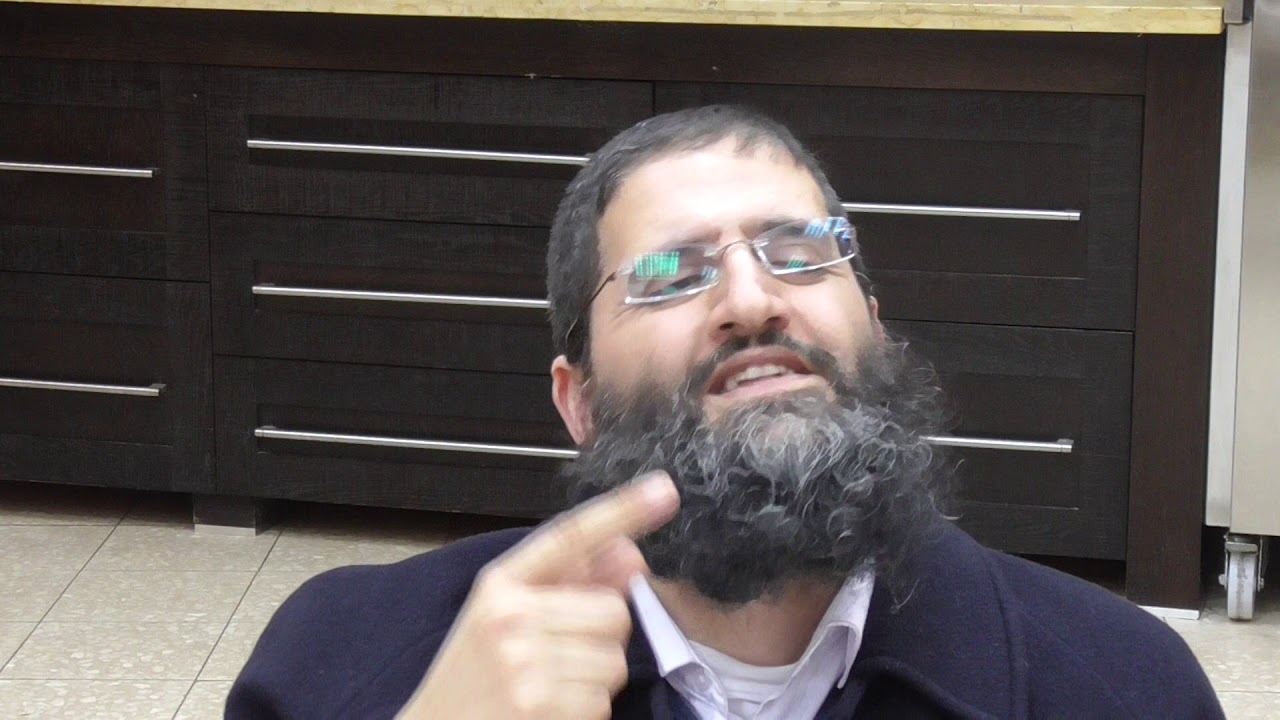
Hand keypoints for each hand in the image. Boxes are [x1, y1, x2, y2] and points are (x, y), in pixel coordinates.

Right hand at [397, 471, 680, 719]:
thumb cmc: (474, 676)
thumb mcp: (506, 616)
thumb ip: (568, 580)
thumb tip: (630, 553)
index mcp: (501, 584)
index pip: (571, 536)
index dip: (623, 511)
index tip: (663, 489)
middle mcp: (511, 617)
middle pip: (614, 610)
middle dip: (602, 636)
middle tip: (561, 656)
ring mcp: (525, 665)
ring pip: (615, 661)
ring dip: (595, 679)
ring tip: (550, 687)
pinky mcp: (540, 709)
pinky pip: (602, 702)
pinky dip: (585, 711)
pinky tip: (549, 711)